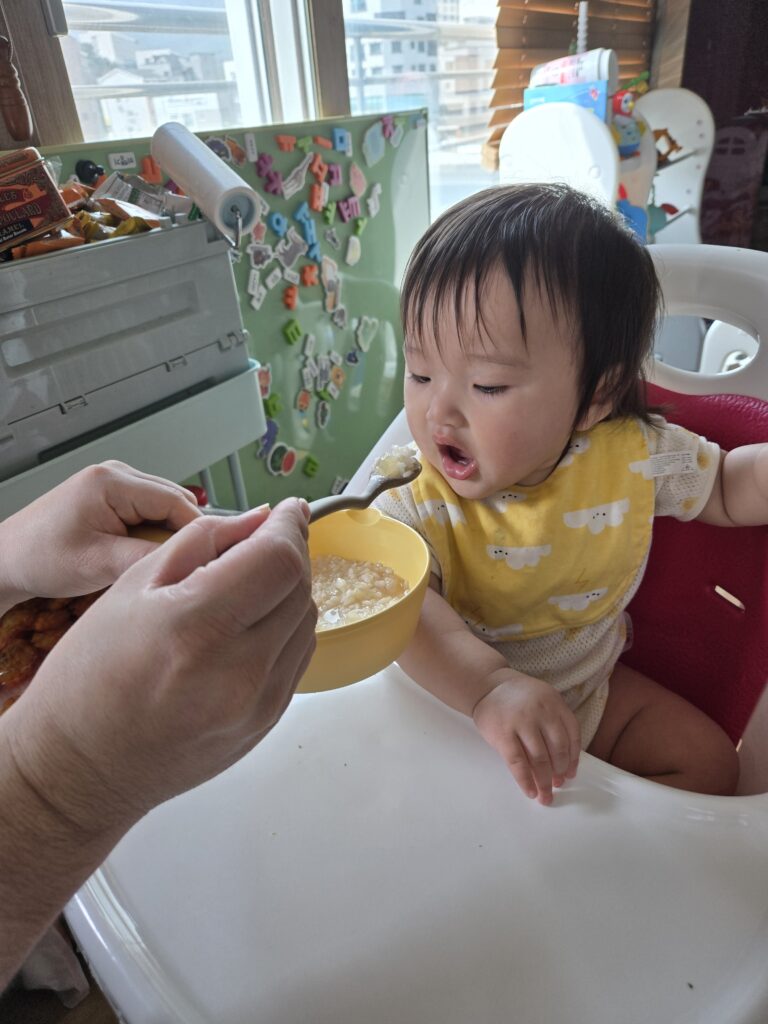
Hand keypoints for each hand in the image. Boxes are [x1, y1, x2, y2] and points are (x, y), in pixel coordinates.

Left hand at [0, 461, 200, 607]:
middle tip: (187, 566)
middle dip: (184, 534)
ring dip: (168, 536)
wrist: (9, 560)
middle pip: (176, 502)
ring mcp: (116, 484)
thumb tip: (190, 560)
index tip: (213, 555)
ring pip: (167, 509)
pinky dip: (154, 535)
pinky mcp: (114, 498)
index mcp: (111, 481)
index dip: (198, 531)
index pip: (176, 501)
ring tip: (159, 563)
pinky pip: (152, 514)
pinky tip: (144, 555)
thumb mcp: (99, 564)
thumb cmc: (39, 558)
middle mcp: (116, 475)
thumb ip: (148, 559)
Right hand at [6, 499, 316, 834]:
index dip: (289, 527)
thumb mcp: (130, 588)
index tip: (287, 511)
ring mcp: (258, 704)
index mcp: (196, 629)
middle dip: (288, 553)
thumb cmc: (89, 681)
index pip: (279, 561)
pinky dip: (284, 628)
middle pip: (300, 588)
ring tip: (247, 586)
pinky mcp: (266, 723)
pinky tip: (249, 624)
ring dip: (288, 592)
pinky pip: (297, 657)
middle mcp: (238, 672)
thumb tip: (257, 520)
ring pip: (306, 622)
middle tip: (261, 541)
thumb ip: (202, 543)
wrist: (81, 768)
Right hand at [472, 675, 579, 805]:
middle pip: (558, 750)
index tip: (570, 774)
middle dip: (559, 773)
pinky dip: (526, 781)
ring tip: (546, 795)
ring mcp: (522, 723)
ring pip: (540, 760)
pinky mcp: (503, 734)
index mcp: (555, 703)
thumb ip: (555, 723)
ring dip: (545, 782)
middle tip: (557, 786)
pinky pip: (518, 763)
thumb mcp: (543, 700)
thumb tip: (564, 765)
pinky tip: (530, 791)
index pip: (572, 736)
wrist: (487, 686)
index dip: (573, 759)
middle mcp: (542, 712)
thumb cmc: (518, 698)